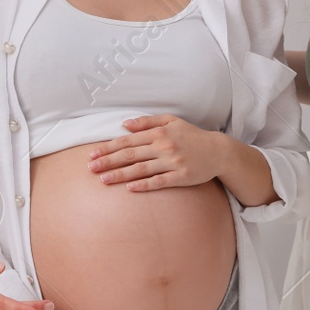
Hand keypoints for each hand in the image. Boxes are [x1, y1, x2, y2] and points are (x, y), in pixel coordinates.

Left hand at [87, 114, 230, 191]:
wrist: (218, 151)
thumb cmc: (192, 136)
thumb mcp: (171, 121)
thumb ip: (147, 122)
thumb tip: (124, 124)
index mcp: (159, 132)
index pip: (128, 140)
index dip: (108, 147)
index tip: (92, 154)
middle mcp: (164, 146)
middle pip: (130, 154)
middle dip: (108, 161)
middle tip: (91, 168)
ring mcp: (173, 162)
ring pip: (141, 169)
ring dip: (120, 174)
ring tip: (104, 179)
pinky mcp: (181, 177)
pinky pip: (159, 181)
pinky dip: (144, 185)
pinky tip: (130, 188)